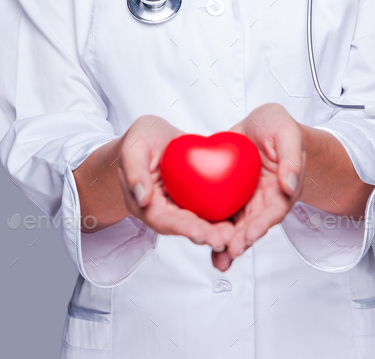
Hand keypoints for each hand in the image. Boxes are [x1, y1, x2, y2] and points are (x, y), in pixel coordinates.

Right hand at [117, 115, 234, 258]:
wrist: (152, 135)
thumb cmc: (139, 139)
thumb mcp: (134, 147)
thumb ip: (135, 171)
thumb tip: (142, 198)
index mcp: (147, 203)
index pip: (164, 220)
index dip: (182, 228)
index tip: (200, 234)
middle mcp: (165, 209)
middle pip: (185, 225)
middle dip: (205, 235)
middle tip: (224, 240)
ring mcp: (181, 203)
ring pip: (199, 220)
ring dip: (216, 230)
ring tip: (235, 236)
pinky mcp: (195, 194)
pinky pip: (209, 204)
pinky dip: (223, 212)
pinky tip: (240, 217)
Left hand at [212, 103, 304, 271]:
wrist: (261, 125)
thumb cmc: (278, 126)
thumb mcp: (287, 133)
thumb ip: (291, 157)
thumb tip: (289, 183)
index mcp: (282, 188)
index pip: (274, 210)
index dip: (262, 224)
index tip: (251, 235)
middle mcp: (264, 199)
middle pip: (253, 224)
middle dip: (242, 240)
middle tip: (229, 251)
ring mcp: (246, 199)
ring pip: (237, 225)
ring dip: (228, 243)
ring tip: (218, 259)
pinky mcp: (229, 195)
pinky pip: (221, 213)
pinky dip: (213, 228)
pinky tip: (202, 242)